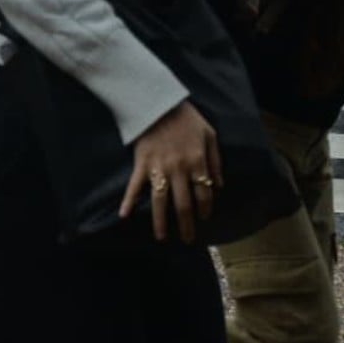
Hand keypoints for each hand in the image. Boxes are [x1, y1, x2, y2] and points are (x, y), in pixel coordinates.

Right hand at [121, 101, 222, 242]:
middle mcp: (178, 169)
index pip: (203, 194)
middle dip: (186, 225)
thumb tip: (219, 185)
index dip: (205, 209)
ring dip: (160, 222)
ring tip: (162, 237)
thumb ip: (216, 161)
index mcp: (197, 162)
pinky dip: (127, 201)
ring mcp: (158, 167)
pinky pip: (134, 186)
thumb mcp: (209, 135)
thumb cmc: (187, 118)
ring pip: (159, 201)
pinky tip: (124, 215)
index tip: (204, 218)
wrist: (160, 102)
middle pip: (183, 204)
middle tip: (188, 239)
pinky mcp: (141, 163)